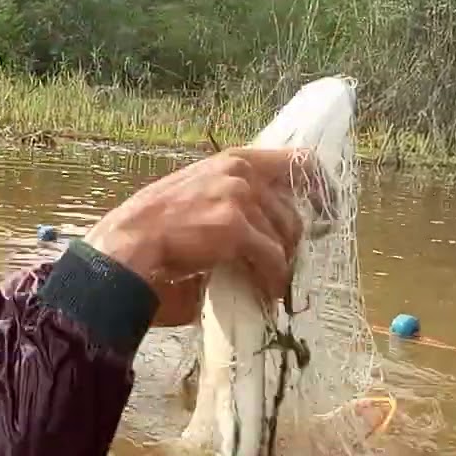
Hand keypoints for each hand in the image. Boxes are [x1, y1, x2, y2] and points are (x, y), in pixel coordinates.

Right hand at [85, 148, 318, 327]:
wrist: (127, 248)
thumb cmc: (153, 232)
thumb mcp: (196, 199)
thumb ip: (231, 203)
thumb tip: (265, 232)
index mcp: (231, 162)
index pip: (295, 161)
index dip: (318, 186)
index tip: (328, 210)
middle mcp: (239, 173)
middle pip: (291, 212)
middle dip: (289, 246)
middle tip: (280, 271)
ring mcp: (238, 197)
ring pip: (284, 237)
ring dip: (280, 267)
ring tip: (269, 286)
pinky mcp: (235, 227)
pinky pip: (272, 258)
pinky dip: (273, 280)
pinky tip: (265, 293)